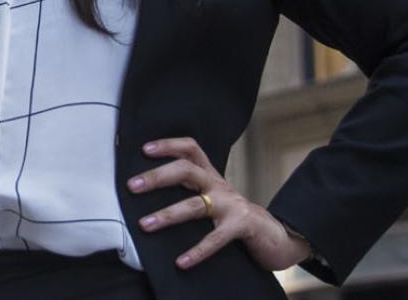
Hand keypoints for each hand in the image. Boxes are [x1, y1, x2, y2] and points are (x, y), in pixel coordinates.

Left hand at [125, 137, 311, 272]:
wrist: (275, 235)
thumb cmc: (235, 217)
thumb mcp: (213, 198)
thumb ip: (190, 191)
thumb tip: (149, 191)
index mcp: (210, 176)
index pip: (190, 149)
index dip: (169, 145)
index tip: (144, 149)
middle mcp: (219, 185)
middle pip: (185, 170)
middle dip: (157, 177)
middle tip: (132, 186)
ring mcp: (231, 205)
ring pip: (194, 204)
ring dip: (167, 215)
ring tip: (145, 225)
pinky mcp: (241, 226)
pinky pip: (215, 238)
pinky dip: (197, 251)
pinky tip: (181, 261)